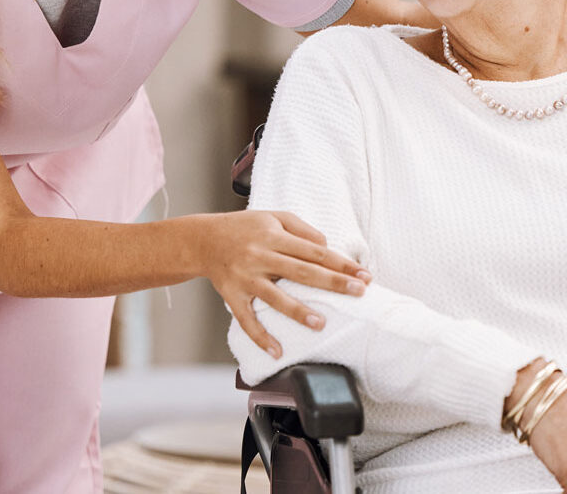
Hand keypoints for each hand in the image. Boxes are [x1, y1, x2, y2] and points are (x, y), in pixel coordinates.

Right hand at [194, 210, 370, 356]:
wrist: (202, 240)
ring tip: (320, 324)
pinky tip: (277, 351)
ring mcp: (246, 279)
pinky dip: (261, 337)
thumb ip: (303, 229)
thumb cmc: (243, 228)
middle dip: (333, 283)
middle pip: (302, 272)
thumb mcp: (274, 216)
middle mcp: (260, 257)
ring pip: (275, 297)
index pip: (315, 251)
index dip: (341, 263)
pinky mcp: (232, 297)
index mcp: (274, 236)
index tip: (364, 274)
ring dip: (298, 312)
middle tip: (358, 293)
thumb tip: (326, 246)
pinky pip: (247, 320)